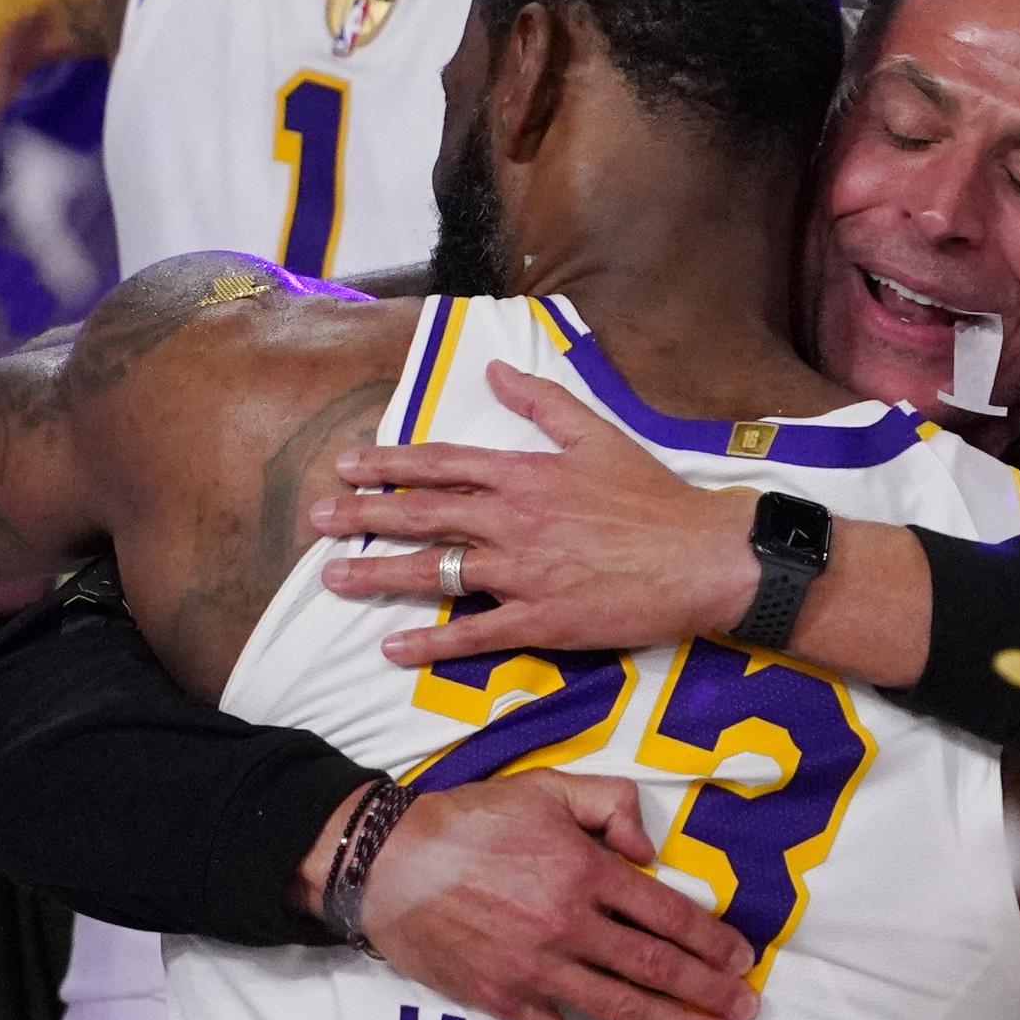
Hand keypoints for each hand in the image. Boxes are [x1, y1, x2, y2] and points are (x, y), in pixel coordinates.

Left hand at [308, 364, 761, 663]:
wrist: (703, 556)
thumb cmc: (653, 496)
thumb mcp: (598, 434)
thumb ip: (542, 402)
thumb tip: (495, 372)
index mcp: (525, 473)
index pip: (441, 465)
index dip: (388, 465)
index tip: (345, 467)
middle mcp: (514, 519)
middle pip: (423, 516)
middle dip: (364, 516)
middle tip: (316, 522)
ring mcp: (524, 572)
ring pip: (436, 573)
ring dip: (380, 576)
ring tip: (334, 579)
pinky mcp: (542, 619)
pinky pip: (475, 633)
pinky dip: (432, 641)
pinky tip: (394, 648)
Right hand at [324, 770, 759, 1019]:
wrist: (387, 863)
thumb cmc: (468, 819)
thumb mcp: (544, 787)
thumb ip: (608, 804)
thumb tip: (649, 849)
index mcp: (584, 870)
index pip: (666, 912)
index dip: (711, 938)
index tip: (742, 958)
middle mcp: (568, 924)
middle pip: (654, 967)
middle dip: (708, 991)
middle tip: (747, 1010)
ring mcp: (535, 968)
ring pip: (618, 1007)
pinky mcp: (502, 998)